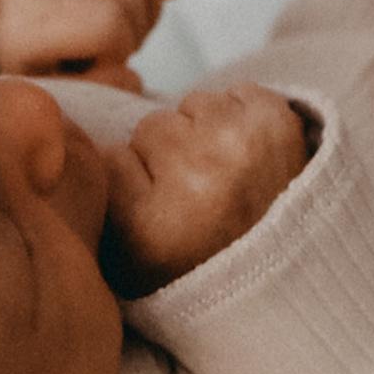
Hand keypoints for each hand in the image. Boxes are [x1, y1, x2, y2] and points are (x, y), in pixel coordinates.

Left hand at [0, 0, 176, 91]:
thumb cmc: (25, 61)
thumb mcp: (51, 90)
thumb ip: (92, 91)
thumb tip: (131, 76)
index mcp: (22, 27)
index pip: (108, 24)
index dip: (124, 45)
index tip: (109, 60)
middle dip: (143, 19)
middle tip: (128, 39)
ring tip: (134, 15)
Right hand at [107, 80, 310, 292]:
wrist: (303, 282)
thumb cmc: (209, 270)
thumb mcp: (132, 268)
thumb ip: (97, 206)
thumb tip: (70, 135)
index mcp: (149, 228)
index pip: (108, 158)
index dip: (131, 180)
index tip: (158, 210)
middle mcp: (194, 184)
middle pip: (150, 127)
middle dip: (168, 155)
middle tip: (200, 197)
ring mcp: (240, 147)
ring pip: (192, 104)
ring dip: (206, 132)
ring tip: (228, 178)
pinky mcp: (278, 123)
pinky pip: (236, 91)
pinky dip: (243, 118)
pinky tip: (252, 159)